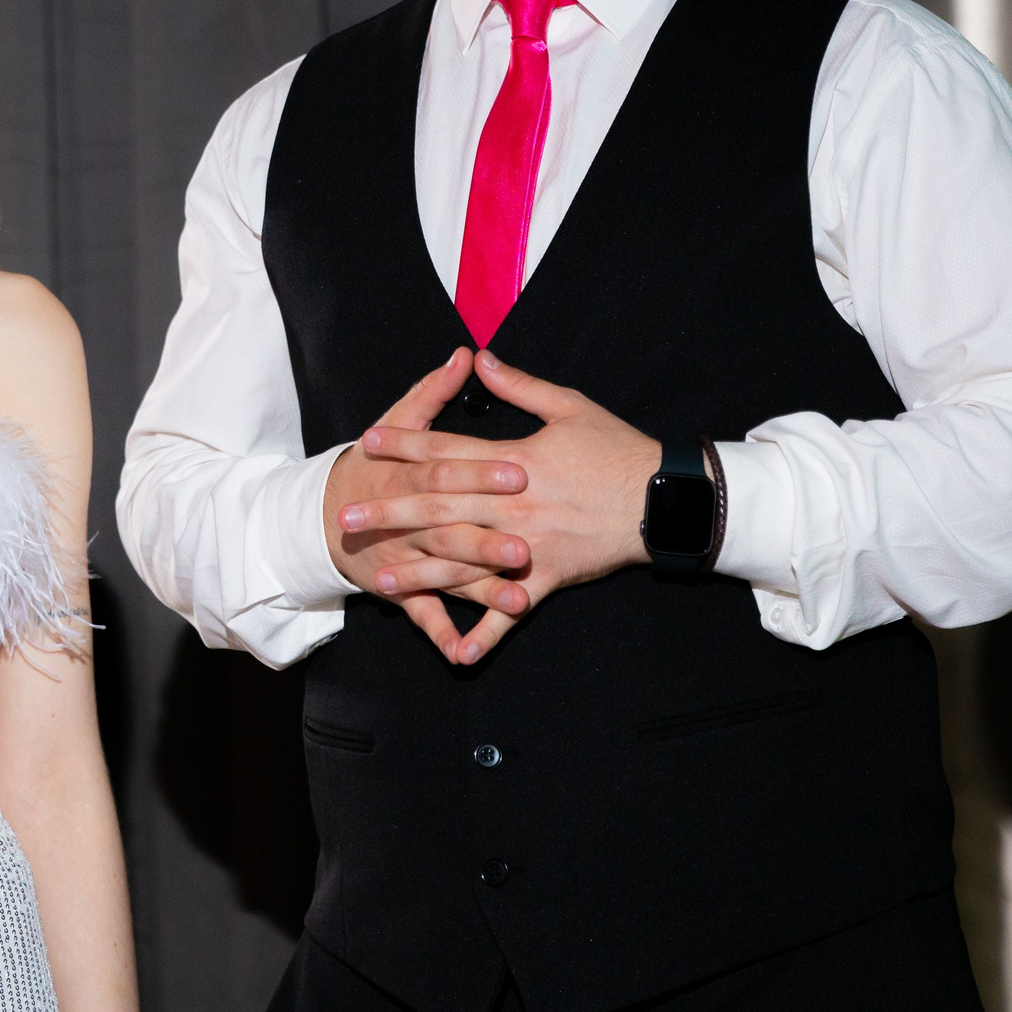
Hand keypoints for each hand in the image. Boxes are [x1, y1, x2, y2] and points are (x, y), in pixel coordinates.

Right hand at [323, 350, 532, 664]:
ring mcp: (401, 557)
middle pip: (446, 528)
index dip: (480, 472)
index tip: (519, 472)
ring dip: (478, 591)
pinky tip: (466, 654)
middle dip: (484, 540)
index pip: (446, 470)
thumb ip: (432, 392)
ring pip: (442, 576)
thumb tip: (467, 355)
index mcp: (407, 474)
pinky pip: (422, 615)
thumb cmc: (370, 465)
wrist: (320, 513)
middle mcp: (404, 519)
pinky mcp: (398, 589)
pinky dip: (442, 634)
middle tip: (524, 546)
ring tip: (518, 598)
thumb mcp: (395, 420)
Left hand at [340, 350, 658, 663]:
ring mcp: (527, 546)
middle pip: (440, 508)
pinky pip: (511, 612)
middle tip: (347, 519)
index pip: (448, 450)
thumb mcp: (569, 406)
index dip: (406, 445)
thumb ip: (520, 386)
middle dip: (391, 513)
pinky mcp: (546, 578)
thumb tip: (481, 359)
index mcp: (513, 461)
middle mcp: (511, 506)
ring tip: (380, 580)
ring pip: (463, 563)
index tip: (369, 443)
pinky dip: (485, 633)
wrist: (664, 499)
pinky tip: (457, 652)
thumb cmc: (616, 449)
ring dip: (420, 574)